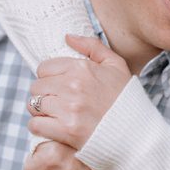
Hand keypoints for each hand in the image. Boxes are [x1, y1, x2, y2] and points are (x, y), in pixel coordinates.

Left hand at [26, 34, 130, 148]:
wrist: (136, 132)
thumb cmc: (125, 98)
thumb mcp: (116, 65)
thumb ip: (92, 46)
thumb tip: (67, 37)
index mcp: (81, 68)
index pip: (44, 67)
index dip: (49, 77)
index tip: (59, 85)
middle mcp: (72, 86)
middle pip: (36, 86)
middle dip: (44, 93)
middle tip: (56, 101)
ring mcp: (68, 109)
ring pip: (33, 105)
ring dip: (41, 110)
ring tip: (54, 114)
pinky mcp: (66, 130)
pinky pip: (35, 124)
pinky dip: (40, 126)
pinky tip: (53, 127)